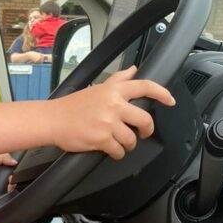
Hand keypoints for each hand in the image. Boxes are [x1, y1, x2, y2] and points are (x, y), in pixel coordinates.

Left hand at [0, 153, 17, 204]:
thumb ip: (3, 156)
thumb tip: (14, 162)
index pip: (8, 164)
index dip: (12, 164)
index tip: (13, 164)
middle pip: (13, 174)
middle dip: (14, 173)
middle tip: (10, 173)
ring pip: (13, 183)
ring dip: (12, 181)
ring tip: (8, 179)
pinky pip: (9, 192)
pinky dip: (10, 189)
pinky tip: (6, 186)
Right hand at [47, 66, 174, 159]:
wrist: (52, 120)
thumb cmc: (72, 106)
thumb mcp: (97, 88)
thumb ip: (118, 79)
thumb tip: (134, 70)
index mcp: (113, 91)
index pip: (144, 87)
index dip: (161, 93)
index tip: (170, 100)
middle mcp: (113, 104)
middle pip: (144, 119)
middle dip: (147, 130)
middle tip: (143, 133)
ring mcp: (108, 122)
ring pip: (132, 139)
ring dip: (128, 144)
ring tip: (120, 143)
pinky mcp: (101, 138)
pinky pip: (118, 151)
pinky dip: (116, 153)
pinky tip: (110, 150)